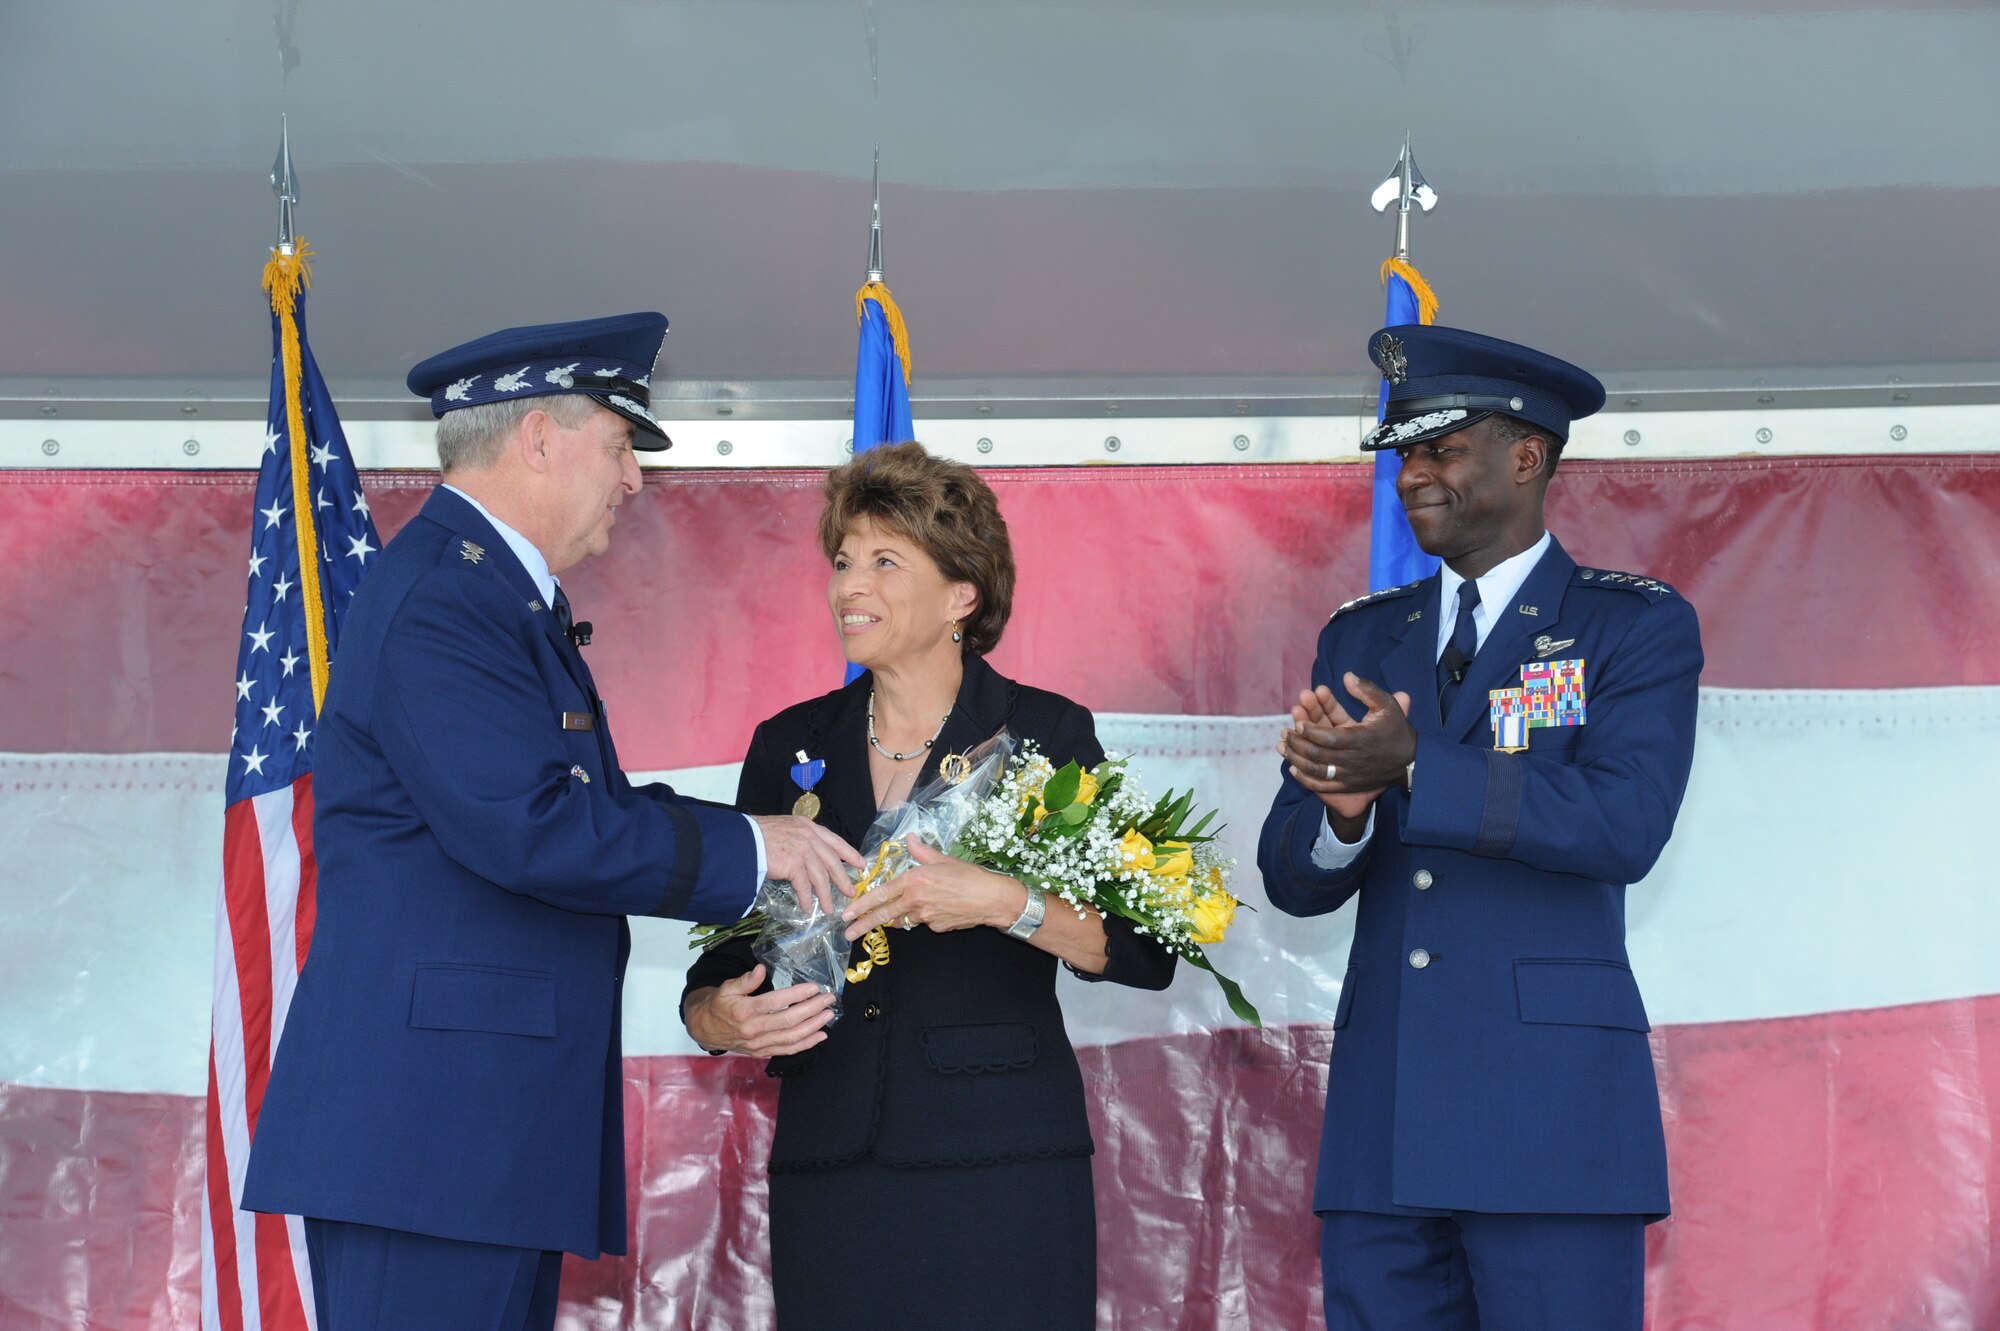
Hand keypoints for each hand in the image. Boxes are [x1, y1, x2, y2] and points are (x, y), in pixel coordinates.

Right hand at [684, 964, 835, 1056]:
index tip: (814, 987)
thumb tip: (760, 969)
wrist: (706, 1029)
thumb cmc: (719, 1005)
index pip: (775, 1002)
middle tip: (828, 999)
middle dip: (811, 1010)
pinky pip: (787, 1050)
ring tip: (828, 1015)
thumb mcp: (727, 988)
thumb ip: (745, 980)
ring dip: (813, 1027)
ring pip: (790, 1038)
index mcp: (744, 1011)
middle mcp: (753, 1030)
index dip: (796, 995)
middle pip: (788, 1021)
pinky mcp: (762, 1053)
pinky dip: (806, 1044)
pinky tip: (821, 1035)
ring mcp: (758, 1044)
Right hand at [753, 815, 864, 914]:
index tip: (860, 864)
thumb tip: (808, 857)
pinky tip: (809, 908)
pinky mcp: (793, 864)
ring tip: (830, 909)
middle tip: (851, 892)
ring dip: (826, 895)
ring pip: (821, 876)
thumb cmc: (757, 835)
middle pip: (832, 861)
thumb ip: (799, 839)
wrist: (742, 839)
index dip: (849, 853)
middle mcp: (808, 836)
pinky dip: (807, 898)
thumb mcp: (784, 829)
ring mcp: (802, 849)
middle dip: (843, 879)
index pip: (835, 840)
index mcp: (807, 826)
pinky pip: (804, 886)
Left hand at [841, 836, 1022, 939]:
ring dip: (897, 918)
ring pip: (904, 919)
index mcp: (914, 880)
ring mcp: (926, 917)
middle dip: (863, 925)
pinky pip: (924, 922)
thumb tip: (910, 839)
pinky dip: (924, 917)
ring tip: (890, 918)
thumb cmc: (970, 876)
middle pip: (884, 915)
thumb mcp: (944, 859)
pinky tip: (938, 908)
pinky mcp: (936, 927)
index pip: (881, 894)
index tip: (847, 913)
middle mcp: (916, 900)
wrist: (993, 898)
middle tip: (848, 933)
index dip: (862, 904)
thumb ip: (922, 852)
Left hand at [1280, 675, 1415, 819]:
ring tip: (1282, 747)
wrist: (1410, 762)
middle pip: (1319, 755)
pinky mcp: (1349, 785)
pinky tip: (1293, 769)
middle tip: (1285, 732)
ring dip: (1296, 759)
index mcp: (1362, 738)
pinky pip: (1324, 786)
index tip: (1299, 722)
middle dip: (1298, 743)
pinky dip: (1306, 779)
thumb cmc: (1396, 729)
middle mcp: (1354, 759)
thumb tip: (1346, 676)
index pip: (1330, 738)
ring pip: (1317, 771)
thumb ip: (1367, 690)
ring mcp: (1350, 775)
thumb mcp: (1387, 705)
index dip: (1311, 731)